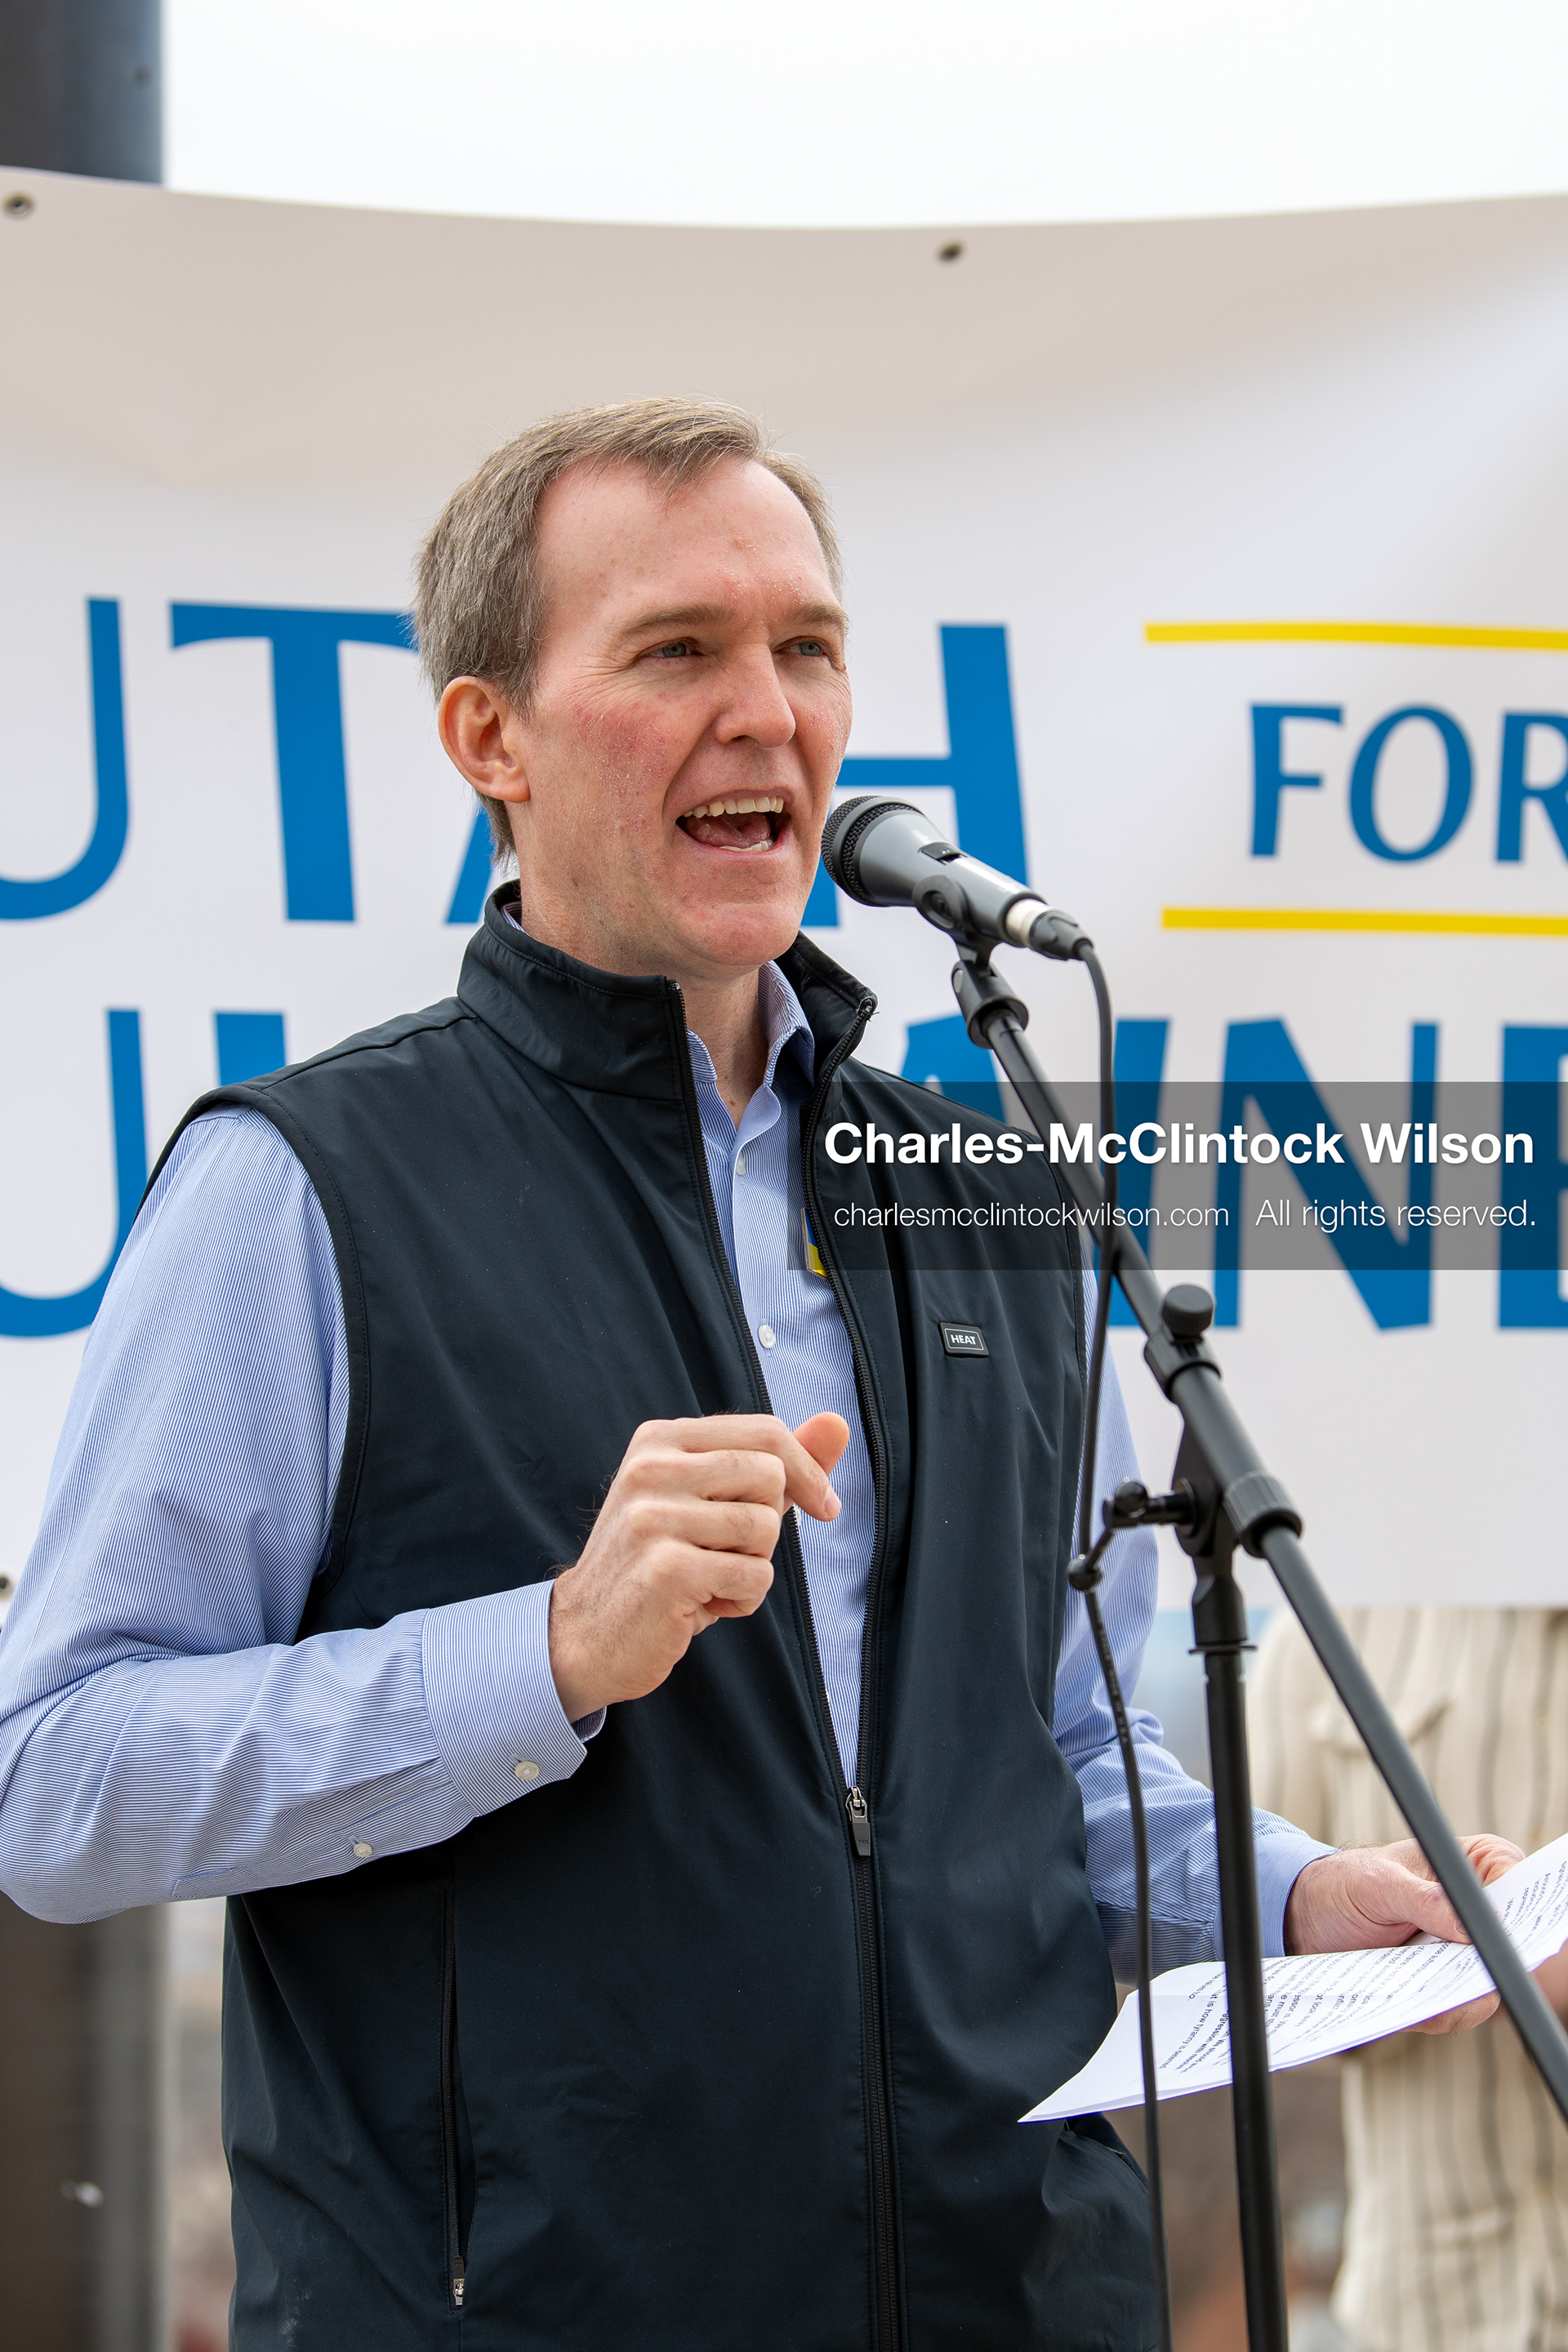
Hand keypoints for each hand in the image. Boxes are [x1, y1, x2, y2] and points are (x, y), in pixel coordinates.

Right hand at [547, 1411, 849, 1720]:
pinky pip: (755, 1576)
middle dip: (770, 1522)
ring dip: (753, 1566)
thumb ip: (776, 1462)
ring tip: (710, 1579)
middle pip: (770, 1475)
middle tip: (729, 1551)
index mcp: (660, 1440)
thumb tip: (838, 1423)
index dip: (807, 1471)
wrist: (586, 1635)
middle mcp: (651, 1468)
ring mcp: (653, 1517)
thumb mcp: (712, 1501)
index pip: (764, 1431)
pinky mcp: (666, 1568)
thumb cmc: (660, 1564)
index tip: (823, 1507)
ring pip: (765, 1527)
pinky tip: (703, 1605)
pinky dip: (743, 1599)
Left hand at [1285, 1833, 1523, 2034]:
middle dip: (1490, 1963)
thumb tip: (1464, 1927)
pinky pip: (1457, 2009)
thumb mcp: (1377, 1884)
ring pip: (1487, 1985)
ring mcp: (1465, 1954)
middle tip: (1464, 1977)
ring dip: (1461, 1997)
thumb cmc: (1345, 1884)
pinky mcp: (1446, 1986)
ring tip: (1431, 1998)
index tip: (1491, 1934)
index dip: (1517, 1913)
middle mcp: (1479, 1912)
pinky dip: (1438, 2013)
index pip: (1518, 1885)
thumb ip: (1422, 1899)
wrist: (1309, 1920)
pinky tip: (1414, 2010)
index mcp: (1476, 1866)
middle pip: (1513, 1945)